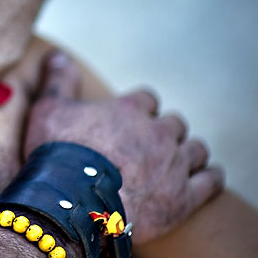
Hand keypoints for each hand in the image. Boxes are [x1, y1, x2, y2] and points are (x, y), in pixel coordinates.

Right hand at [24, 51, 224, 243]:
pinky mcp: (183, 197)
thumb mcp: (47, 110)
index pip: (147, 99)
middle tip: (148, 145)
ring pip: (195, 149)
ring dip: (187, 152)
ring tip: (175, 161)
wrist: (73, 203)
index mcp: (129, 110)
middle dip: (164, 132)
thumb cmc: (57, 154)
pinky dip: (210, 177)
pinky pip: (210, 181)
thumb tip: (58, 54)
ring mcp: (174, 165)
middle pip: (174, 124)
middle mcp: (158, 133)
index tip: (130, 120)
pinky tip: (207, 176)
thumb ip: (58, 80)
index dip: (140, 109)